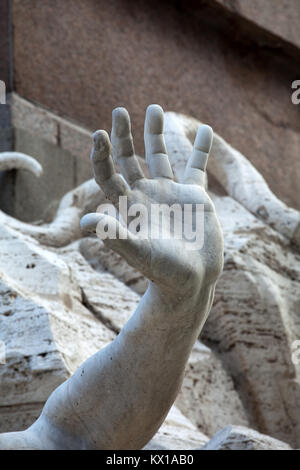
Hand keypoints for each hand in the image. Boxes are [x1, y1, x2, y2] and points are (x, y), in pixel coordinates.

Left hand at [81, 105, 222, 301]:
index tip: (98, 134)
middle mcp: (146, 195)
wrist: (193, 281)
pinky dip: (201, 149)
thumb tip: (86, 222)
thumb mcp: (140, 254)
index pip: (108, 174)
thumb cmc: (164, 272)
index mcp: (129, 206)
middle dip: (123, 135)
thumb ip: (116, 236)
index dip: (102, 155)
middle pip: (129, 158)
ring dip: (156, 133)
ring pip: (160, 157)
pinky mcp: (194, 196)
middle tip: (118, 111)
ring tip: (154, 108)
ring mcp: (170, 193)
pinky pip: (196, 167)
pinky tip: (204, 129)